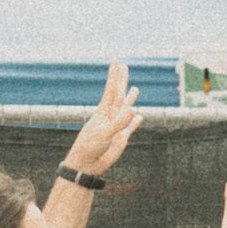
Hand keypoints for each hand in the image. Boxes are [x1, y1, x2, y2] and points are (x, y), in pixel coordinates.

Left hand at [60, 61, 140, 179]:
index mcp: (103, 112)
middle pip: (119, 95)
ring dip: (130, 99)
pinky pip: (131, 127)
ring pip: (126, 109)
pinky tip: (139, 116)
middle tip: (124, 66)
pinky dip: (135, 121)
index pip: (111, 90)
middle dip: (122, 81)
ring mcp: (116, 127)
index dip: (114, 76)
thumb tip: (133, 110)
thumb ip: (118, 123)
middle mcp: (111, 117)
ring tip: (135, 89)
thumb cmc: (90, 148)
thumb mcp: (104, 133)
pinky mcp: (121, 138)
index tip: (117, 62)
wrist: (87, 165)